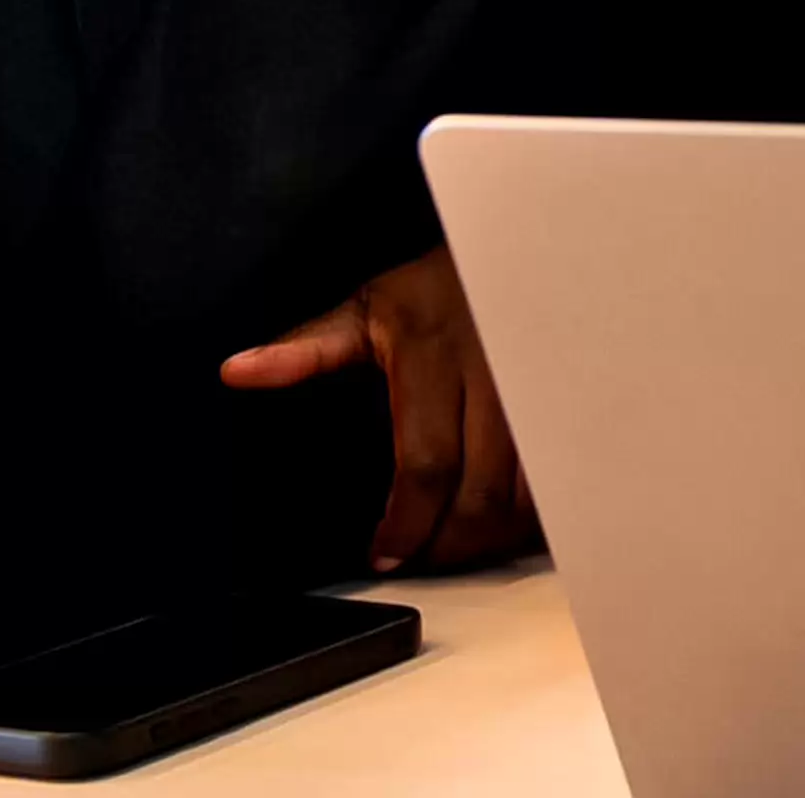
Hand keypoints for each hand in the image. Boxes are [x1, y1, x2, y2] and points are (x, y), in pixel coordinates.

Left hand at [221, 245, 539, 574]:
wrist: (520, 247)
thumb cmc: (439, 285)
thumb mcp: (369, 307)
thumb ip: (307, 348)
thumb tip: (236, 370)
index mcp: (433, 353)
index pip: (425, 465)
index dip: (406, 525)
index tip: (383, 551)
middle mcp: (493, 374)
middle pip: (480, 496)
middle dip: (448, 546)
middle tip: (421, 557)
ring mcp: (540, 392)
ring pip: (526, 497)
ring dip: (490, 537)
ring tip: (456, 542)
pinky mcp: (568, 405)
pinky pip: (559, 481)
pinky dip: (532, 514)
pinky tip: (505, 519)